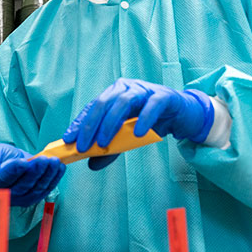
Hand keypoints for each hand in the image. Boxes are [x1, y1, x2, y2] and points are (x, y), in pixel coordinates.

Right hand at [0, 143, 64, 206]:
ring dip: (48, 175)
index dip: (15, 171)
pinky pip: (47, 189)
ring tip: (54, 161)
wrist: (9, 164)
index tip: (23, 161)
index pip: (6, 179)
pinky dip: (55, 178)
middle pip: (24, 185)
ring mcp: (23, 199)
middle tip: (44, 159)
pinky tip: (60, 167)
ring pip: (37, 188)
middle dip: (35, 172)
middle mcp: (9, 195)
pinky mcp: (35, 197)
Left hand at [63, 79, 214, 167]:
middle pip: (103, 103)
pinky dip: (143, 119)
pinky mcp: (163, 96)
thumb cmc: (152, 122)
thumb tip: (91, 164)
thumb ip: (111, 149)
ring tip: (105, 143)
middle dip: (91, 125)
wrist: (183, 115)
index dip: (79, 123)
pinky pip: (151, 105)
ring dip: (111, 123)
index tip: (69, 140)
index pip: (92, 107)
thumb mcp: (127, 137)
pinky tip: (137, 133)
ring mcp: (144, 90)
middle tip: (84, 146)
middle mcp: (126, 88)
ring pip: (123, 102)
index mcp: (114, 94)